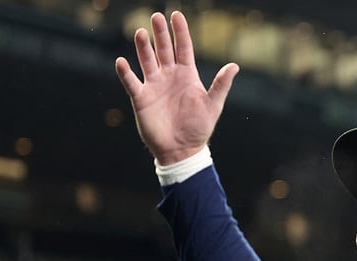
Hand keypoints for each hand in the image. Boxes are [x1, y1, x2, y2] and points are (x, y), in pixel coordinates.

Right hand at [115, 11, 238, 163]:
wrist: (182, 150)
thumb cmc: (199, 128)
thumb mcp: (213, 105)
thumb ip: (221, 85)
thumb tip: (234, 66)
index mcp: (187, 75)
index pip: (183, 48)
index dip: (180, 32)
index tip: (177, 15)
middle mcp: (169, 76)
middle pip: (163, 49)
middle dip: (160, 33)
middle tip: (156, 16)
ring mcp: (154, 86)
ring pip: (147, 61)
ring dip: (143, 47)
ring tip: (140, 32)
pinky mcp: (141, 98)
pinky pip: (132, 82)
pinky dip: (126, 73)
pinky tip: (122, 62)